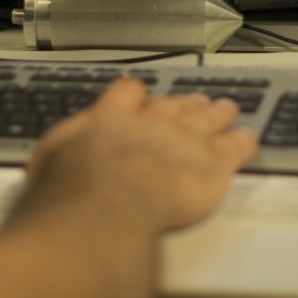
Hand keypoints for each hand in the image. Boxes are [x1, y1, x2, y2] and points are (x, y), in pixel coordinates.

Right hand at [24, 77, 255, 231]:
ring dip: (218, 114)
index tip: (142, 98)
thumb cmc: (70, 187)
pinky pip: (234, 148)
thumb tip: (58, 156)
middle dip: (186, 104)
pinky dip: (242, 142)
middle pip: (175, 105)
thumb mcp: (50, 160)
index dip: (137, 96)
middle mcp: (151, 124)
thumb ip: (63, 150)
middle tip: (197, 102)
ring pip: (209, 119)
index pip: (128, 93)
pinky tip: (247, 139)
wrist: (106, 204)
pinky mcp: (212, 168)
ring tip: (228, 109)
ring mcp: (185, 142)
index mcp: (111, 118)